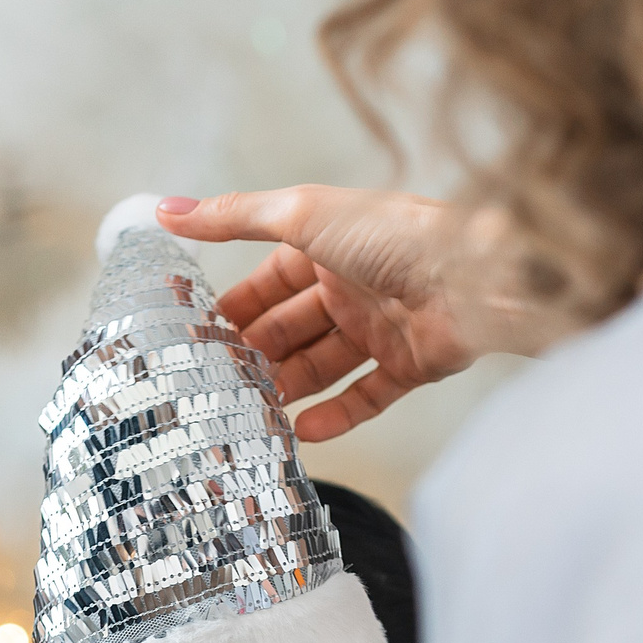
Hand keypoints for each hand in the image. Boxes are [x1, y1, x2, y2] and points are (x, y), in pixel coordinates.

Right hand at [155, 187, 482, 440]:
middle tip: (216, 384)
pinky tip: (301, 432)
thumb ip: (235, 217)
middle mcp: (353, 286)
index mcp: (328, 245)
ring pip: (323, 365)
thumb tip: (167, 209)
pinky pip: (367, 396)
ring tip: (249, 413)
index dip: (236, 307)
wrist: (475, 276)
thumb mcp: (301, 215)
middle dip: (256, 354)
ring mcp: (382, 327)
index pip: (269, 281)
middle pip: (292, 327)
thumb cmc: (392, 234)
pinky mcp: (411, 364)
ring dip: (287, 387)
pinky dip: (336, 415)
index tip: (197, 335)